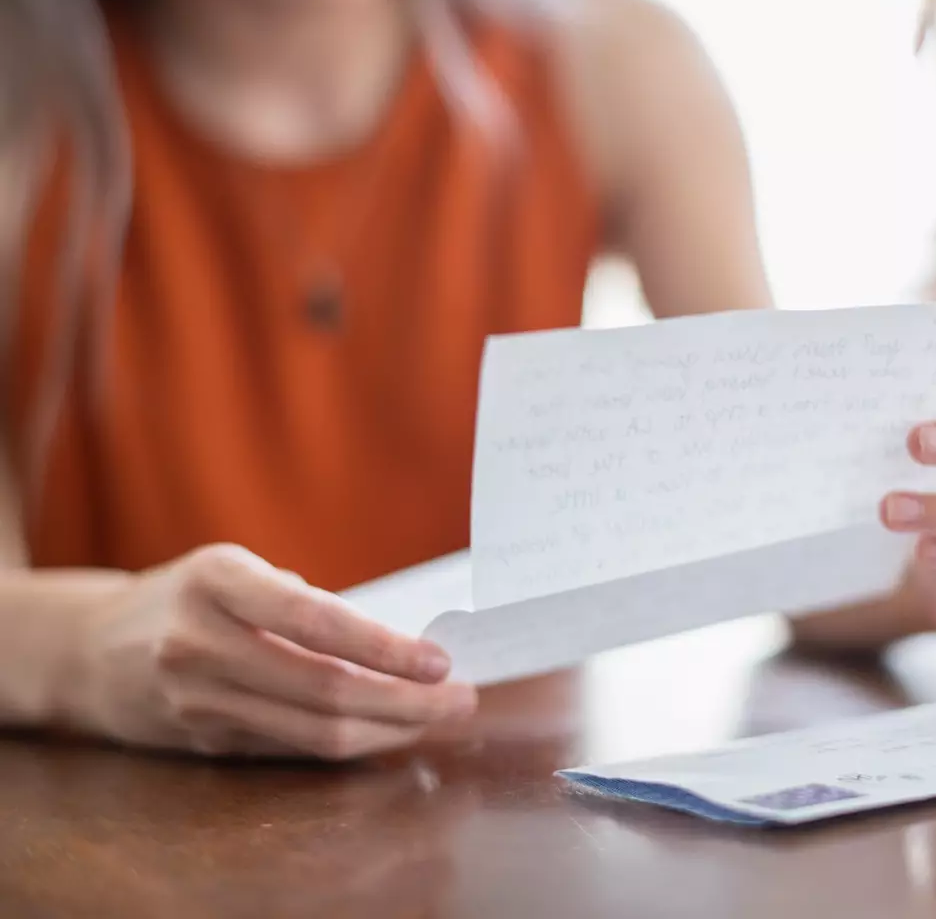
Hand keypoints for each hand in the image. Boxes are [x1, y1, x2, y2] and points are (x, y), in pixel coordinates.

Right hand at [67, 545, 477, 758]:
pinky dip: (352, 741)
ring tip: (438, 716)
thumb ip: (305, 603)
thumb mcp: (236, 570)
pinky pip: (294, 748)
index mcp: (216, 582)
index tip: (440, 660)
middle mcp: (200, 643)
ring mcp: (198, 701)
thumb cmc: (189, 598)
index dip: (385, 647)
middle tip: (461, 697)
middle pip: (325, 690)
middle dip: (407, 701)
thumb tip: (403, 646)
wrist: (90, 651)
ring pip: (314, 732)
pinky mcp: (205, 742)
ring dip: (389, 730)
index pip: (316, 621)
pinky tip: (390, 728)